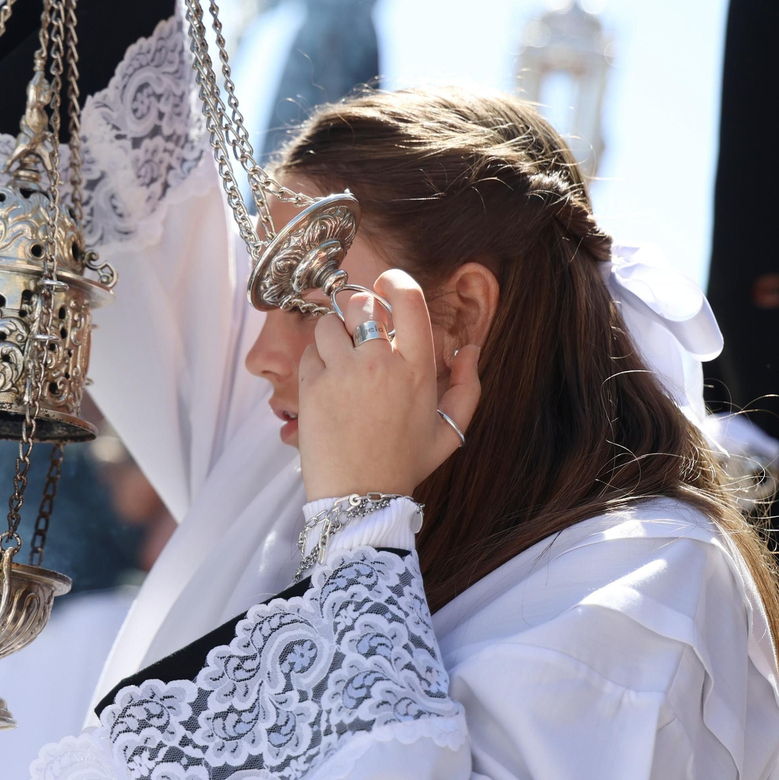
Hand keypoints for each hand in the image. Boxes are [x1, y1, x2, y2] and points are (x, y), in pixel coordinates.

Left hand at [296, 270, 481, 500]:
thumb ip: (469, 388)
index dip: (395, 281)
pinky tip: (327, 382)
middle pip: (361, 303)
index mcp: (418, 369)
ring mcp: (343, 373)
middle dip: (358, 310)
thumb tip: (469, 349)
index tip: (387, 283)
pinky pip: (309, 351)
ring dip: (333, 335)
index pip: (407, 299)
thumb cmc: (404, 464)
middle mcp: (380, 364)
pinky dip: (316, 360)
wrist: (359, 498)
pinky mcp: (312, 387)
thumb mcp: (449, 432)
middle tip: (360, 330)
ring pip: (328, 324)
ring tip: (341, 360)